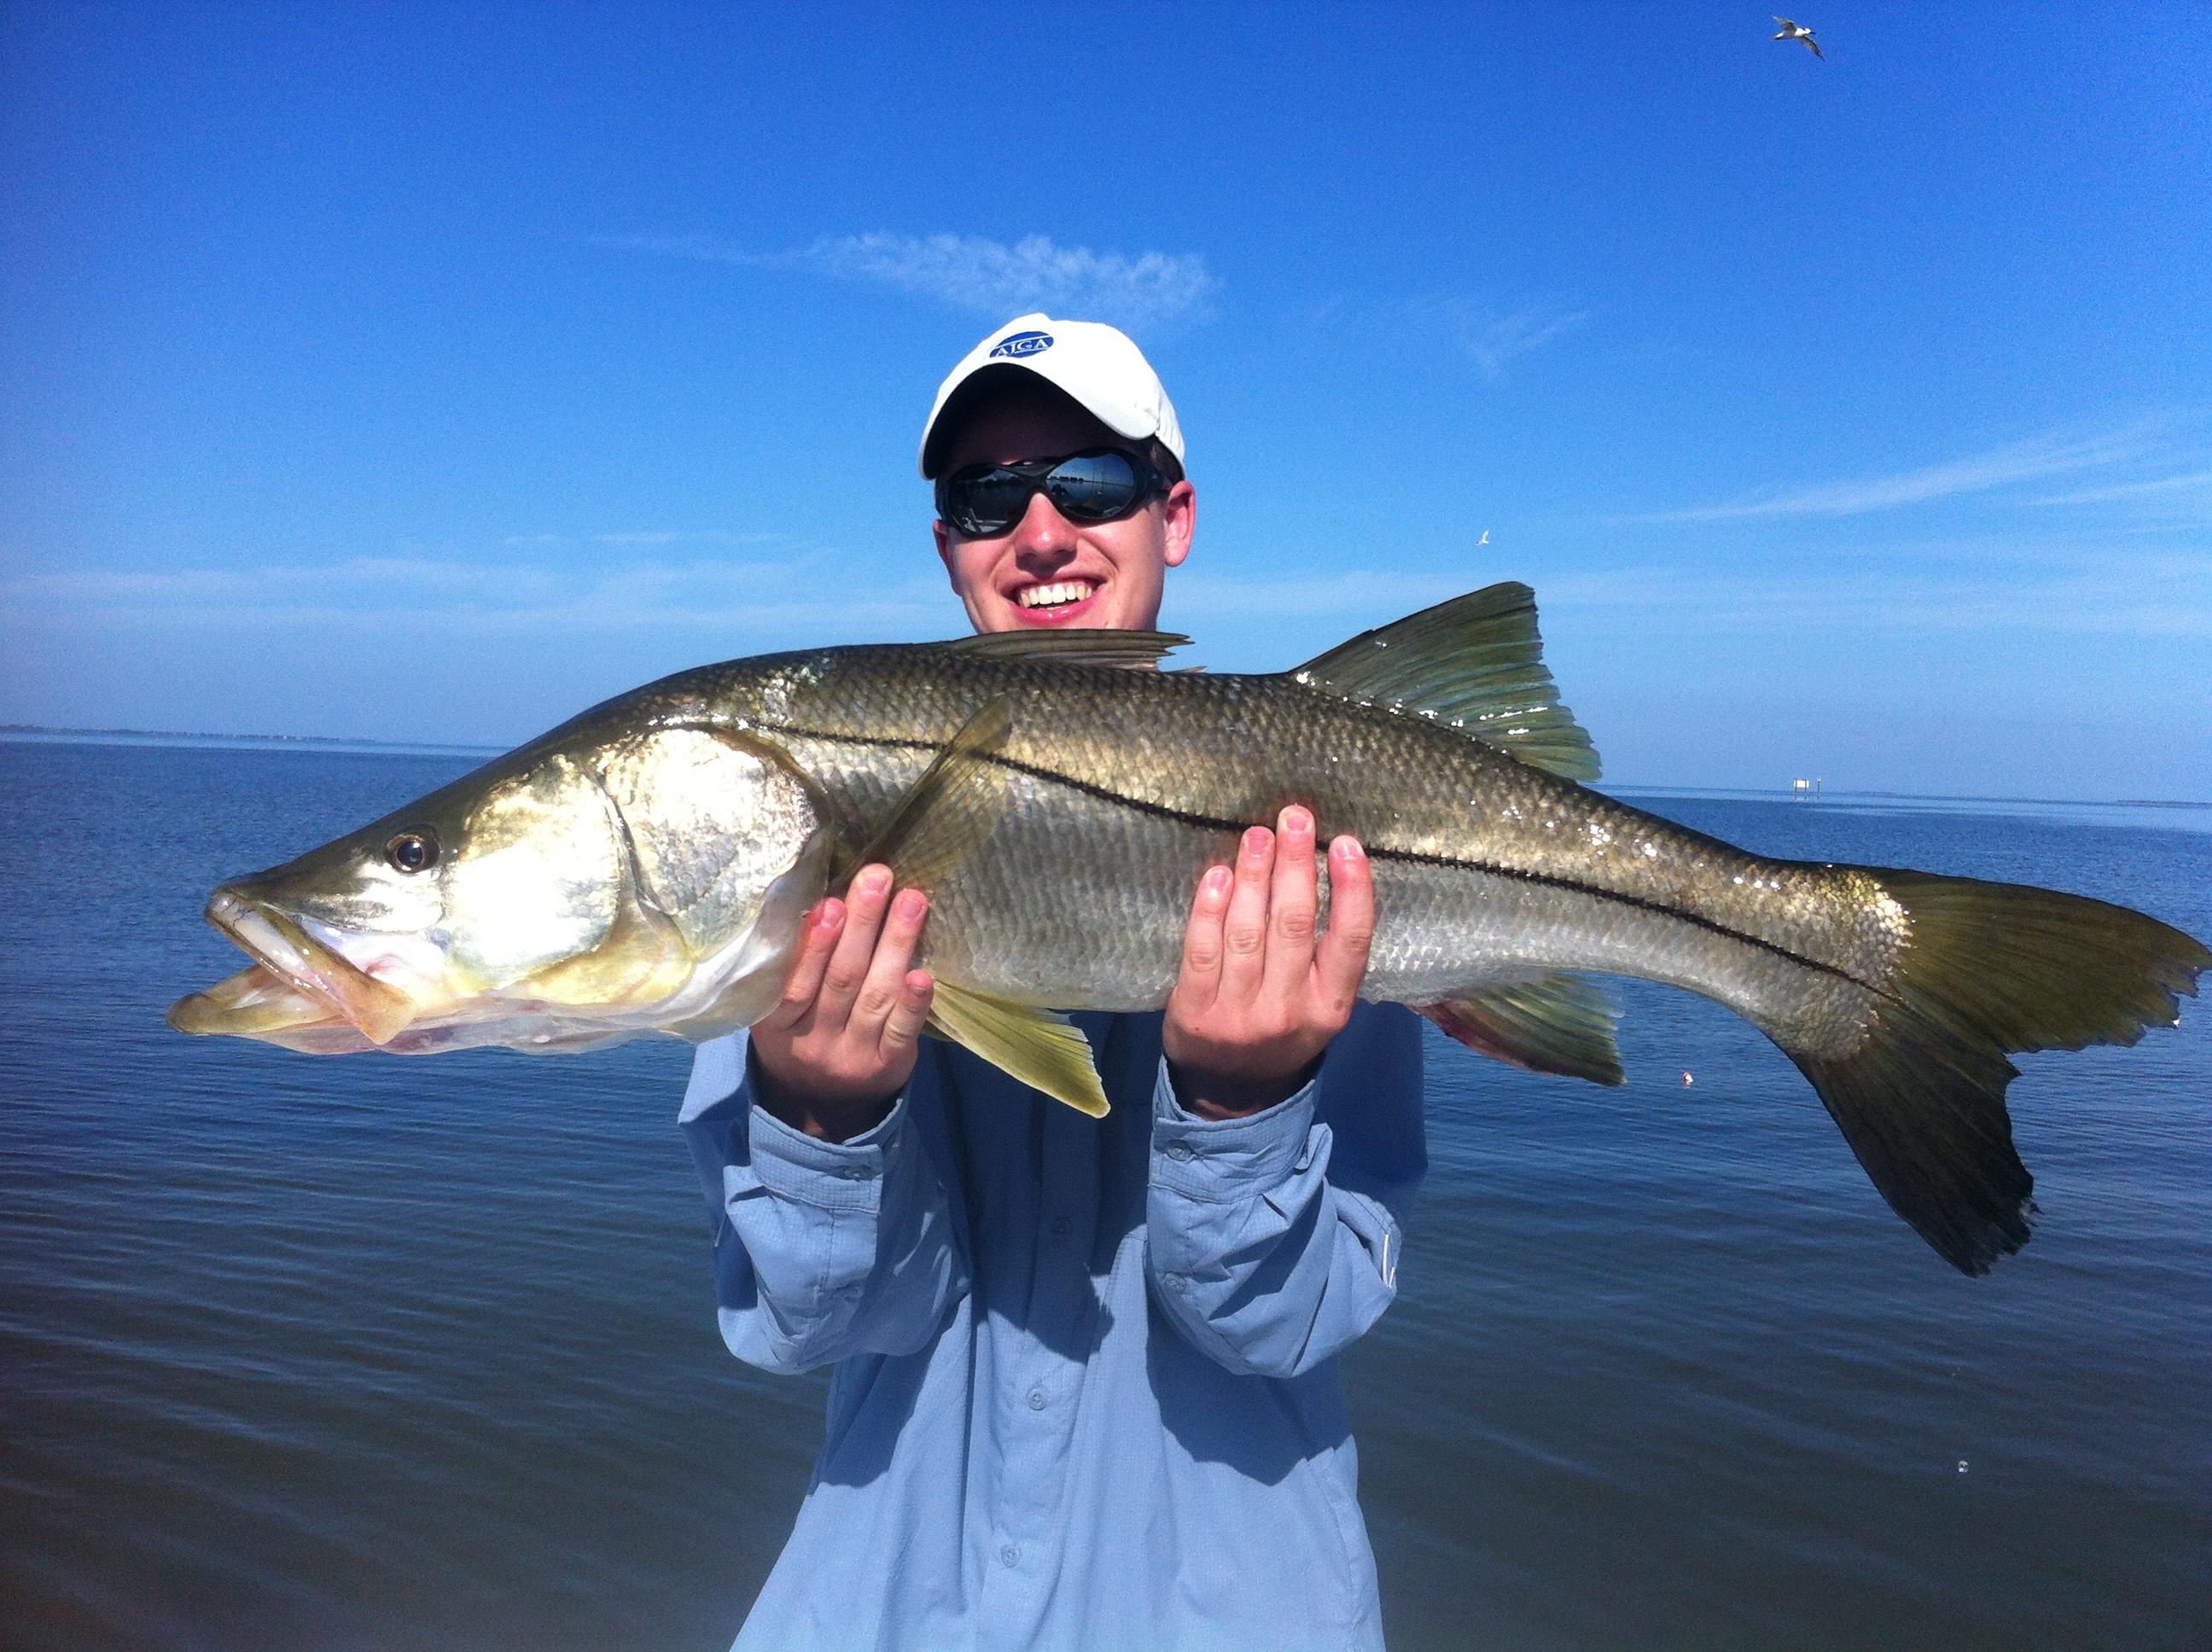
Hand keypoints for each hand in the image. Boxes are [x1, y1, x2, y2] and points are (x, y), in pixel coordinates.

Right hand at [750, 864, 934, 1140]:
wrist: (822, 1103)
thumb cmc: (801, 1032)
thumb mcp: (779, 1009)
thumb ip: (791, 966)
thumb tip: (822, 896)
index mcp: (776, 1024)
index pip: (793, 985)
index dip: (813, 946)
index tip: (831, 904)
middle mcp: (813, 1041)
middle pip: (841, 980)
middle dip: (862, 925)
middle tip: (878, 879)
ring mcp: (852, 1055)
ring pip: (875, 997)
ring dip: (895, 945)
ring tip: (912, 901)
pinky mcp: (887, 1066)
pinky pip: (901, 1032)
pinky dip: (913, 1003)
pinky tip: (925, 975)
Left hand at [1163, 806, 1375, 1117]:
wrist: (1232, 1093)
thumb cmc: (1283, 1029)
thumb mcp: (1320, 1005)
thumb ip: (1326, 954)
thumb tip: (1322, 867)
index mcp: (1330, 1007)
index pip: (1350, 942)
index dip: (1352, 890)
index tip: (1346, 843)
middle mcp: (1288, 1011)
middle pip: (1293, 926)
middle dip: (1295, 865)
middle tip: (1295, 817)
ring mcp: (1239, 1014)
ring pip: (1247, 933)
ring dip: (1253, 875)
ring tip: (1257, 835)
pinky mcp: (1194, 1012)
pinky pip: (1202, 951)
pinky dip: (1210, 909)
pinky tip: (1218, 875)